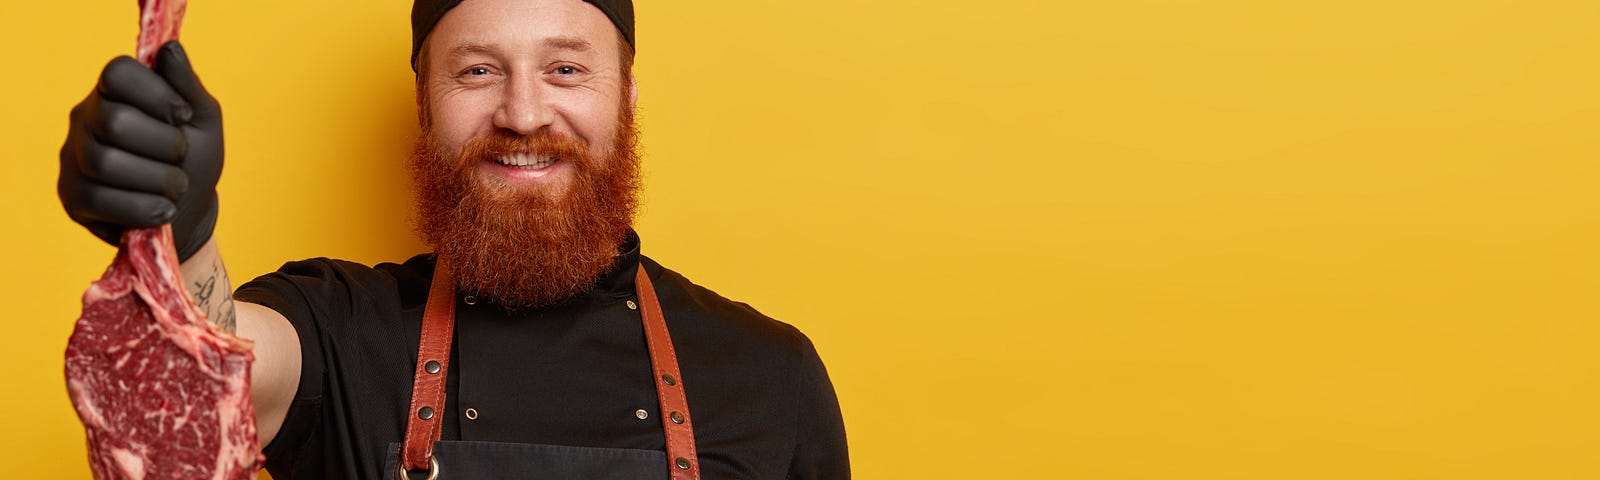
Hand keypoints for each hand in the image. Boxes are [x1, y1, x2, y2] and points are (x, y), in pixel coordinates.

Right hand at [59, 41, 222, 260]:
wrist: (188, 213)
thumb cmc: (194, 160)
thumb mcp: (203, 121)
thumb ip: (187, 86)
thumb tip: (170, 49)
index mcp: (115, 92)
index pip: (118, 73)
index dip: (156, 94)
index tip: (183, 115)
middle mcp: (85, 118)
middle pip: (114, 120)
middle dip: (163, 144)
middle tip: (182, 157)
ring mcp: (72, 157)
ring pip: (104, 162)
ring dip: (157, 179)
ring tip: (178, 187)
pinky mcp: (71, 197)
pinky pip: (98, 199)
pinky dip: (143, 207)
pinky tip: (164, 210)